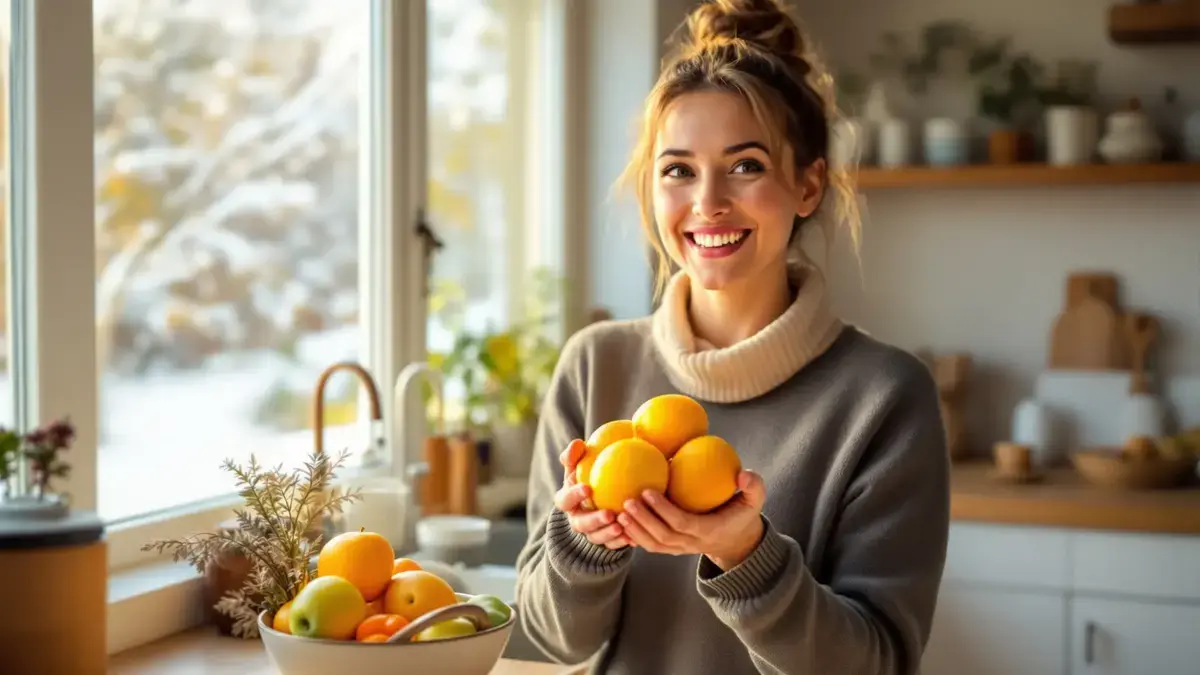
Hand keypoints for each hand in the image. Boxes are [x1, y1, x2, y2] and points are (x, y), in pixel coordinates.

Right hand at [553, 439, 632, 549]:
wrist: (601, 496)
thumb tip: (578, 443)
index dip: (573, 496)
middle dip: (594, 521)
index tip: (587, 488)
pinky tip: (634, 538)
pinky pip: (612, 545)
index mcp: (567, 501)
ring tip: (622, 526)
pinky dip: (621, 542)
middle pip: (581, 524)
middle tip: (609, 514)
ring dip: (608, 534)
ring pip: (596, 537)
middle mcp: (576, 519)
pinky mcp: (605, 542)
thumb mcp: (580, 464)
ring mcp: (590, 533)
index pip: (565, 500)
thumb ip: (576, 454)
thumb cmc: (589, 475)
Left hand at [618, 470, 766, 570]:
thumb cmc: (742, 514)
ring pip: (654, 545)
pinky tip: (620, 523)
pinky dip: (635, 537)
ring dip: (635, 530)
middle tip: (626, 501)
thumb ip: (754, 486)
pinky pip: (651, 546)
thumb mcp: (755, 500)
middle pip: (662, 536)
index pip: (682, 523)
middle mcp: (692, 543)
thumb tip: (744, 474)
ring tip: (618, 512)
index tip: (648, 491)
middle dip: (643, 520)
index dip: (664, 510)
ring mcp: (681, 548)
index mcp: (709, 531)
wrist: (737, 540)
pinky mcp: (673, 548)